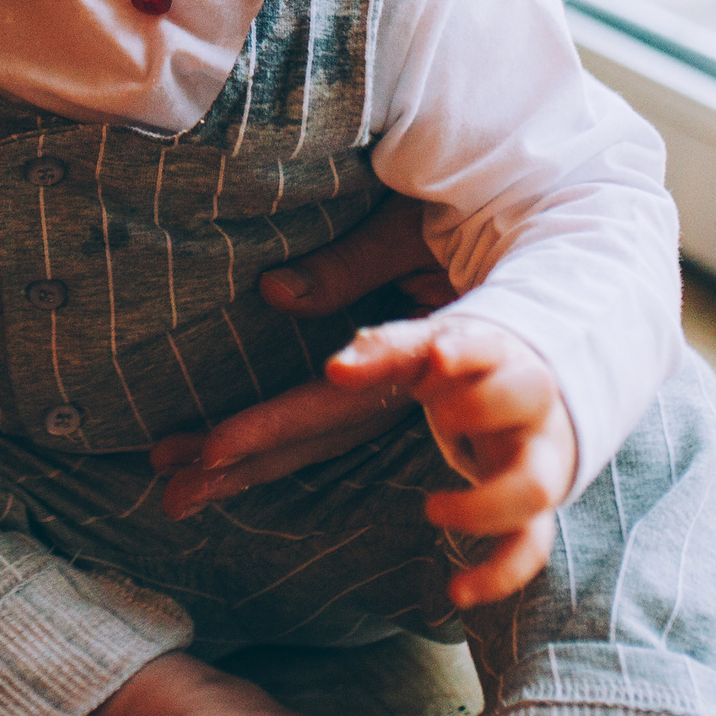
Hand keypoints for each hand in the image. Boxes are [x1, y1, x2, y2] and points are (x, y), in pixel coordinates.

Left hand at [151, 195, 459, 515]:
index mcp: (417, 356)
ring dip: (252, 464)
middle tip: (171, 491)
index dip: (272, 427)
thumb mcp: (407, 236)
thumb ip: (347, 267)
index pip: (333, 403)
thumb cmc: (470, 225)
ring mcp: (408, 393)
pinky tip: (226, 468)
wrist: (544, 258)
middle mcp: (410, 388)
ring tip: (178, 487)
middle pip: (318, 434)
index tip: (211, 451)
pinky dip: (284, 446)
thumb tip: (272, 292)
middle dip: (244, 464)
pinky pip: (337, 426)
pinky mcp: (403, 386)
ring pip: (323, 437)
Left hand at [325, 318, 577, 608]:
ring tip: (432, 510)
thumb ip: (381, 353)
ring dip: (484, 504)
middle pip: (528, 396)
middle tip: (438, 415)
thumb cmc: (464, 371)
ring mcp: (537, 459)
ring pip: (536, 486)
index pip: (488, 346)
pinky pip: (530, 545)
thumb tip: (337, 370)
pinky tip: (457, 593)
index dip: (466, 353)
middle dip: (476, 408)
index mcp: (497, 355)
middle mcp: (529, 405)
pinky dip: (499, 574)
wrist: (529, 400)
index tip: (436, 358)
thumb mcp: (425, 351)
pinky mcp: (532, 509)